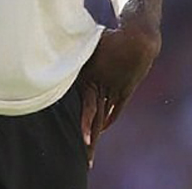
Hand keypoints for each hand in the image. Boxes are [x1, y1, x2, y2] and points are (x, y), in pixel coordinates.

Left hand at [76, 19, 160, 166]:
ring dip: (96, 131)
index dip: (85, 124)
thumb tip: (52, 49)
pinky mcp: (125, 91)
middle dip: (88, 136)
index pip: (87, 107)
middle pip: (94, 117)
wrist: (139, 40)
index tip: (85, 139)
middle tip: (84, 153)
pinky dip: (107, 119)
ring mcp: (115, 91)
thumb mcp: (88, 45)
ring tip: (89, 149)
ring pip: (104, 116)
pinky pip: (115, 109)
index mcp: (91, 76)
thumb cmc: (109, 39)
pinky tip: (101, 130)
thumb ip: (73, 53)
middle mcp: (103, 87)